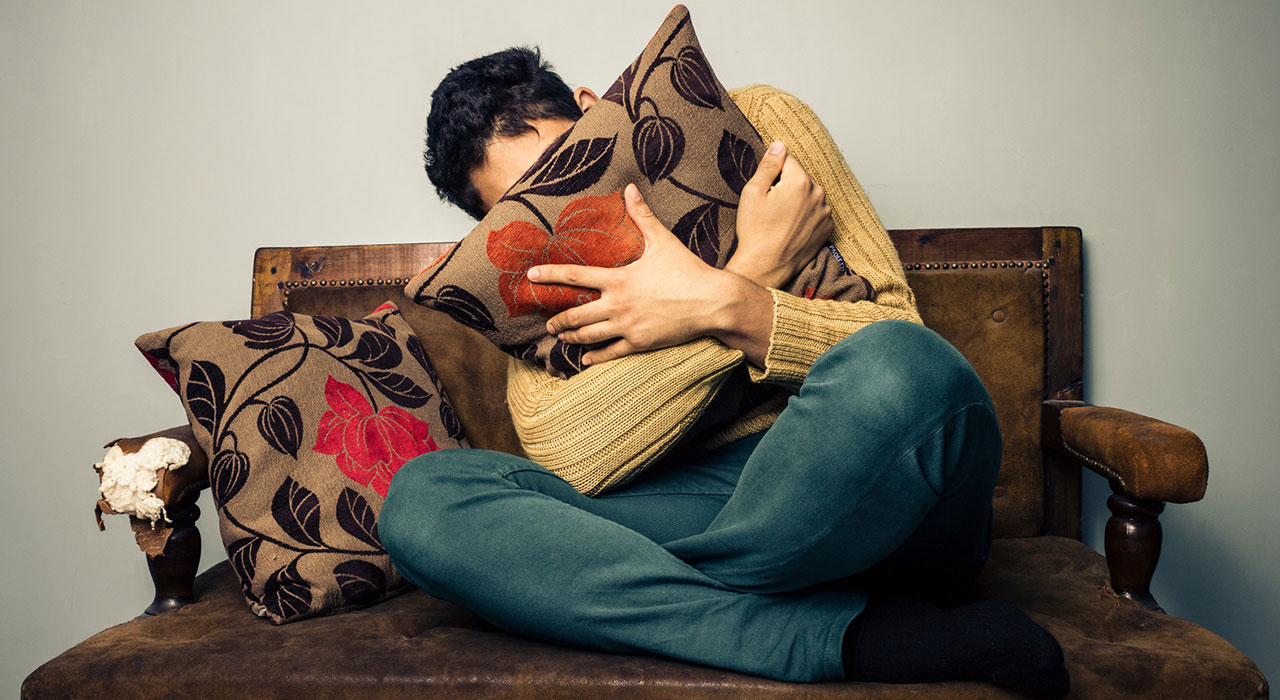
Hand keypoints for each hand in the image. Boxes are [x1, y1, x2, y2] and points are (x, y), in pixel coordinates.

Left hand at [531, 184, 772, 365]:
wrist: (713, 302)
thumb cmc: (688, 270)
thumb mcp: (663, 240)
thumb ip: (642, 216)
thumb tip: (629, 188)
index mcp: (619, 279)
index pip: (576, 275)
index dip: (551, 275)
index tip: (532, 276)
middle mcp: (618, 304)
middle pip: (577, 314)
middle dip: (559, 319)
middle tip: (548, 322)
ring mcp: (628, 326)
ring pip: (590, 335)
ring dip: (572, 337)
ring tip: (561, 338)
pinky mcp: (640, 343)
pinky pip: (611, 352)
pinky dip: (595, 356)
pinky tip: (586, 359)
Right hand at [726, 140, 834, 288]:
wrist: (766, 267)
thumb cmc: (756, 232)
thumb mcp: (753, 192)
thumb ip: (768, 165)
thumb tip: (779, 145)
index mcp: (800, 181)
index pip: (788, 160)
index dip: (773, 172)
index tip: (765, 190)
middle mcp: (818, 194)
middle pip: (800, 178)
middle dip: (786, 186)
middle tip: (770, 208)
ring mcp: (825, 213)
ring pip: (809, 195)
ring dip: (797, 201)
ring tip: (781, 220)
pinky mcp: (827, 229)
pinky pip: (816, 212)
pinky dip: (806, 216)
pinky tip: (791, 228)